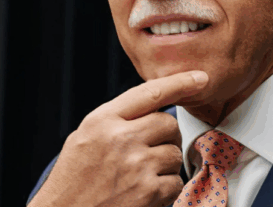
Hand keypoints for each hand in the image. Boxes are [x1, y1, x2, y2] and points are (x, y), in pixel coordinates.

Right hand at [28, 70, 208, 206]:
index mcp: (102, 121)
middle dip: (166, 137)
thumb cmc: (72, 183)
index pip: (150, 92)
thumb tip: (155, 108)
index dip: (180, 82)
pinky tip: (144, 194)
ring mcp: (136, 165)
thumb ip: (116, 120)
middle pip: (169, 123)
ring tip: (140, 177)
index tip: (200, 78)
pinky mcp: (148, 192)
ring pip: (175, 153)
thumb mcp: (84, 139)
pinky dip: (166, 190)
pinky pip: (175, 182)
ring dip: (165, 166)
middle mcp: (120, 138)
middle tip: (150, 151)